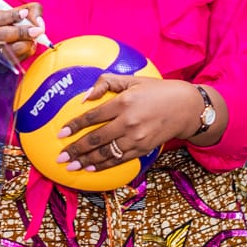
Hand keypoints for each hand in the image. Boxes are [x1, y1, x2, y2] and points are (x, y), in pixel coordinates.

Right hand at [0, 5, 45, 60]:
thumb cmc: (5, 25)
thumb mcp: (12, 12)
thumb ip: (29, 11)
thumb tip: (39, 22)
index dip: (12, 15)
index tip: (24, 13)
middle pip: (0, 35)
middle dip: (21, 32)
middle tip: (37, 30)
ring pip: (7, 50)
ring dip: (25, 43)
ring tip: (33, 38)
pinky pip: (15, 60)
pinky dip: (26, 52)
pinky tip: (29, 45)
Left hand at [53, 76, 205, 171]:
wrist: (186, 108)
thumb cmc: (156, 90)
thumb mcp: (132, 79)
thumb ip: (106, 82)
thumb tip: (85, 97)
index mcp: (124, 102)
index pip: (93, 116)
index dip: (75, 125)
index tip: (61, 133)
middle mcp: (129, 122)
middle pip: (96, 139)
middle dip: (76, 149)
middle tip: (61, 157)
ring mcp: (137, 138)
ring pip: (106, 153)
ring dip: (86, 161)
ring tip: (71, 166)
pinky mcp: (143, 148)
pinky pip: (119, 160)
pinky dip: (103, 165)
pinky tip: (91, 167)